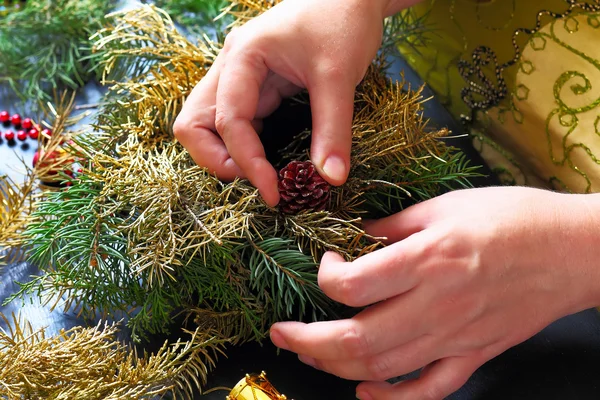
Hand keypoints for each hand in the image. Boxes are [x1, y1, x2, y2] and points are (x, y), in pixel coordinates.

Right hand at [174, 0, 415, 206]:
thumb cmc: (342, 21)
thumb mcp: (339, 75)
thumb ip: (333, 130)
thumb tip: (331, 179)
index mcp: (242, 58)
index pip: (226, 121)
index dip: (247, 162)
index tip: (274, 192)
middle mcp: (230, 69)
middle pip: (193, 125)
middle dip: (217, 161)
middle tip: (258, 182)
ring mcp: (238, 79)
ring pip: (207, 127)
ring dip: (227, 156)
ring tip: (264, 175)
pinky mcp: (253, 89)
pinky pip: (234, 125)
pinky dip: (245, 148)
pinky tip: (271, 160)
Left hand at [269, 187, 599, 398]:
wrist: (574, 250)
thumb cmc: (513, 218)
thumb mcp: (445, 207)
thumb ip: (394, 226)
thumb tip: (355, 239)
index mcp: (428, 260)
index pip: (352, 285)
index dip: (324, 276)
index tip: (325, 263)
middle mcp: (437, 305)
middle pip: (356, 340)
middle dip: (308, 341)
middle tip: (281, 333)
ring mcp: (456, 337)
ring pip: (384, 369)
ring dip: (337, 367)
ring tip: (311, 355)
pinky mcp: (475, 354)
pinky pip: (430, 389)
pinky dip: (394, 398)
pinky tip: (368, 393)